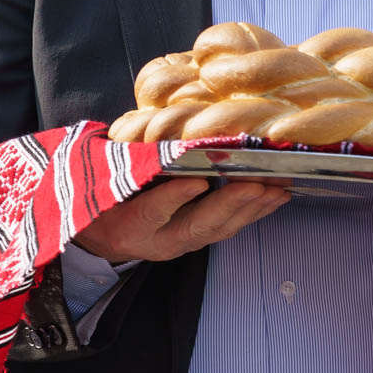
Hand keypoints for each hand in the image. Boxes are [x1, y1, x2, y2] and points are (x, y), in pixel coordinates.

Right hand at [72, 177, 288, 263]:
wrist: (96, 234)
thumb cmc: (100, 197)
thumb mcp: (103, 178)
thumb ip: (129, 161)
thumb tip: (155, 128)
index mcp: (128, 223)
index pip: (151, 211)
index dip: (174, 198)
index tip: (195, 181)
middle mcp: (157, 241)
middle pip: (197, 225)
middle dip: (230, 204)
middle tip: (256, 184)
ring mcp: (180, 244)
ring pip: (219, 230)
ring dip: (250, 208)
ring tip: (275, 188)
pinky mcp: (196, 241)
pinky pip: (228, 229)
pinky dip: (253, 212)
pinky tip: (274, 197)